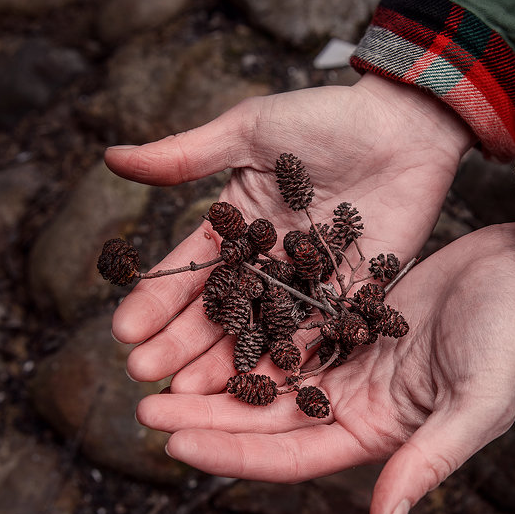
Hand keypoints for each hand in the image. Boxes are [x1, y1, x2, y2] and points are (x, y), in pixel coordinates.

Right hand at [106, 73, 473, 383]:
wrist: (403, 128)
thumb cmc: (326, 119)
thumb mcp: (249, 130)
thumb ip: (186, 156)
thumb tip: (111, 158)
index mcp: (238, 226)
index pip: (189, 270)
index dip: (156, 301)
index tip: (125, 332)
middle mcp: (268, 262)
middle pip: (219, 311)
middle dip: (181, 342)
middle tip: (146, 375)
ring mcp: (308, 284)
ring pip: (262, 332)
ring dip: (228, 362)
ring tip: (192, 393)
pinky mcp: (351, 296)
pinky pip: (319, 335)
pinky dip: (293, 362)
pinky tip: (265, 392)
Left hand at [134, 223, 514, 513]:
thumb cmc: (511, 338)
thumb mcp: (476, 405)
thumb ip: (427, 463)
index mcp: (381, 431)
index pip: (292, 455)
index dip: (233, 454)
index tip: (175, 444)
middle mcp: (358, 401)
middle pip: (268, 420)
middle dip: (208, 418)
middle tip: (147, 407)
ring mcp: (351, 359)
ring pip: (270, 377)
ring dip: (220, 378)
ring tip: (165, 372)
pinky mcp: (351, 318)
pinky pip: (291, 331)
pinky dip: (252, 334)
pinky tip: (215, 326)